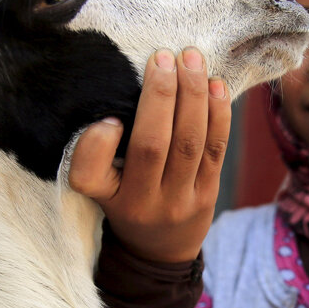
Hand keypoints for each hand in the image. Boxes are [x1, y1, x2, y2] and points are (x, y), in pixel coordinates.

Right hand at [68, 47, 231, 262]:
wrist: (160, 251)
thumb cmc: (125, 202)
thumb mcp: (101, 186)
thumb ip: (101, 150)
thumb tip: (122, 92)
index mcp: (108, 198)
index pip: (90, 174)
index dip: (96, 142)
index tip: (107, 117)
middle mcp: (143, 203)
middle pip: (152, 146)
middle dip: (159, 95)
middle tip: (163, 56)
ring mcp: (180, 200)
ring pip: (189, 143)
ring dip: (193, 95)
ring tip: (192, 59)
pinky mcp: (208, 194)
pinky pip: (216, 149)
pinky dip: (218, 113)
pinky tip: (215, 84)